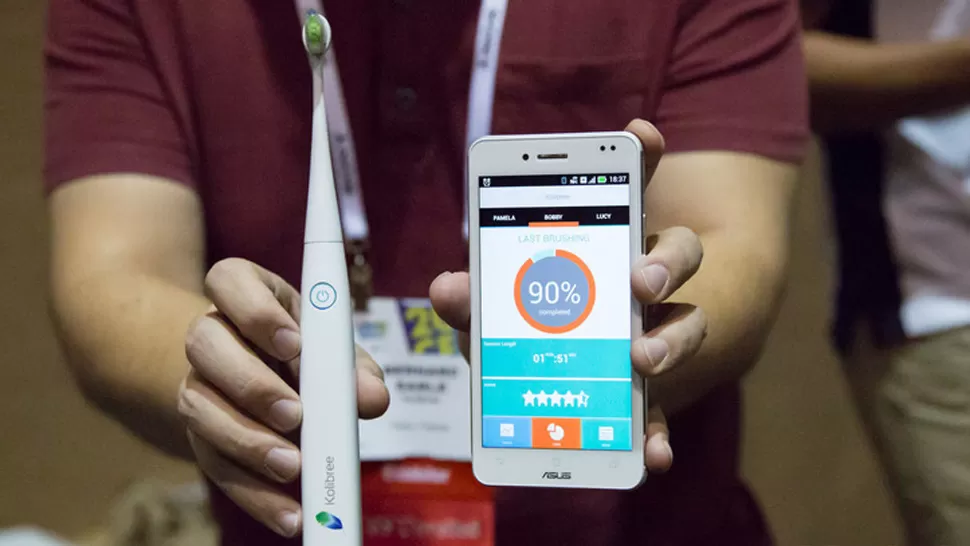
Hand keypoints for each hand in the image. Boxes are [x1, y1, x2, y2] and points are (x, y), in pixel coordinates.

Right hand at [176, 258, 388, 536]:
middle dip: (252, 384)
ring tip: (293, 465)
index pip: (229, 280)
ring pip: (200, 407)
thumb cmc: (307, 350)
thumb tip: (372, 398)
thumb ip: (354, 368)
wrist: (263, 376)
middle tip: (295, 414)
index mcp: (243, 292)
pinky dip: (254, 492)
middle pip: (206, 345)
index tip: (293, 343)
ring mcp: (197, 383)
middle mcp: (210, 333)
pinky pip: (215, 463)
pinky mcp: (199, 435)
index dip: (256, 311)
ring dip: (248, 441)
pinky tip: (288, 513)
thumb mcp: (333, 348)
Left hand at [430, 119, 706, 472]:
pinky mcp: (650, 395)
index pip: (632, 188)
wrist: (574, 384)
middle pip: (676, 253)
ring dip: (669, 340)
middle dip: (662, 261)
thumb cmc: (527, 329)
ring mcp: (655, 334)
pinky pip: (664, 410)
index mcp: (606, 244)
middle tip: (639, 280)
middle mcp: (642, 280)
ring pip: (686, 323)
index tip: (639, 133)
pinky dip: (659, 433)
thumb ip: (474, 297)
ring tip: (642, 360)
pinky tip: (654, 456)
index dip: (641, 157)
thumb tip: (446, 287)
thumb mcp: (495, 310)